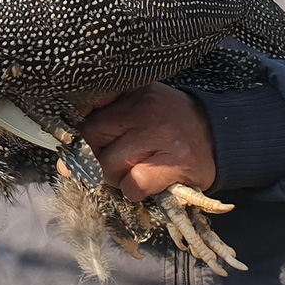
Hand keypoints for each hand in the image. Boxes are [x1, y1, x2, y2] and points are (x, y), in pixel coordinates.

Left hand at [78, 85, 216, 201]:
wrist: (220, 137)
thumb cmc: (169, 125)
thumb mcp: (138, 111)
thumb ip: (103, 128)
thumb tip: (65, 165)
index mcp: (131, 92)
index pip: (86, 112)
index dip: (78, 135)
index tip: (82, 147)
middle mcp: (143, 109)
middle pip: (92, 140)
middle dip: (96, 160)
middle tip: (115, 163)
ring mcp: (159, 135)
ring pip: (109, 166)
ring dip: (116, 179)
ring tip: (135, 172)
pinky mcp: (173, 162)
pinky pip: (133, 185)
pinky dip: (134, 191)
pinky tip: (147, 183)